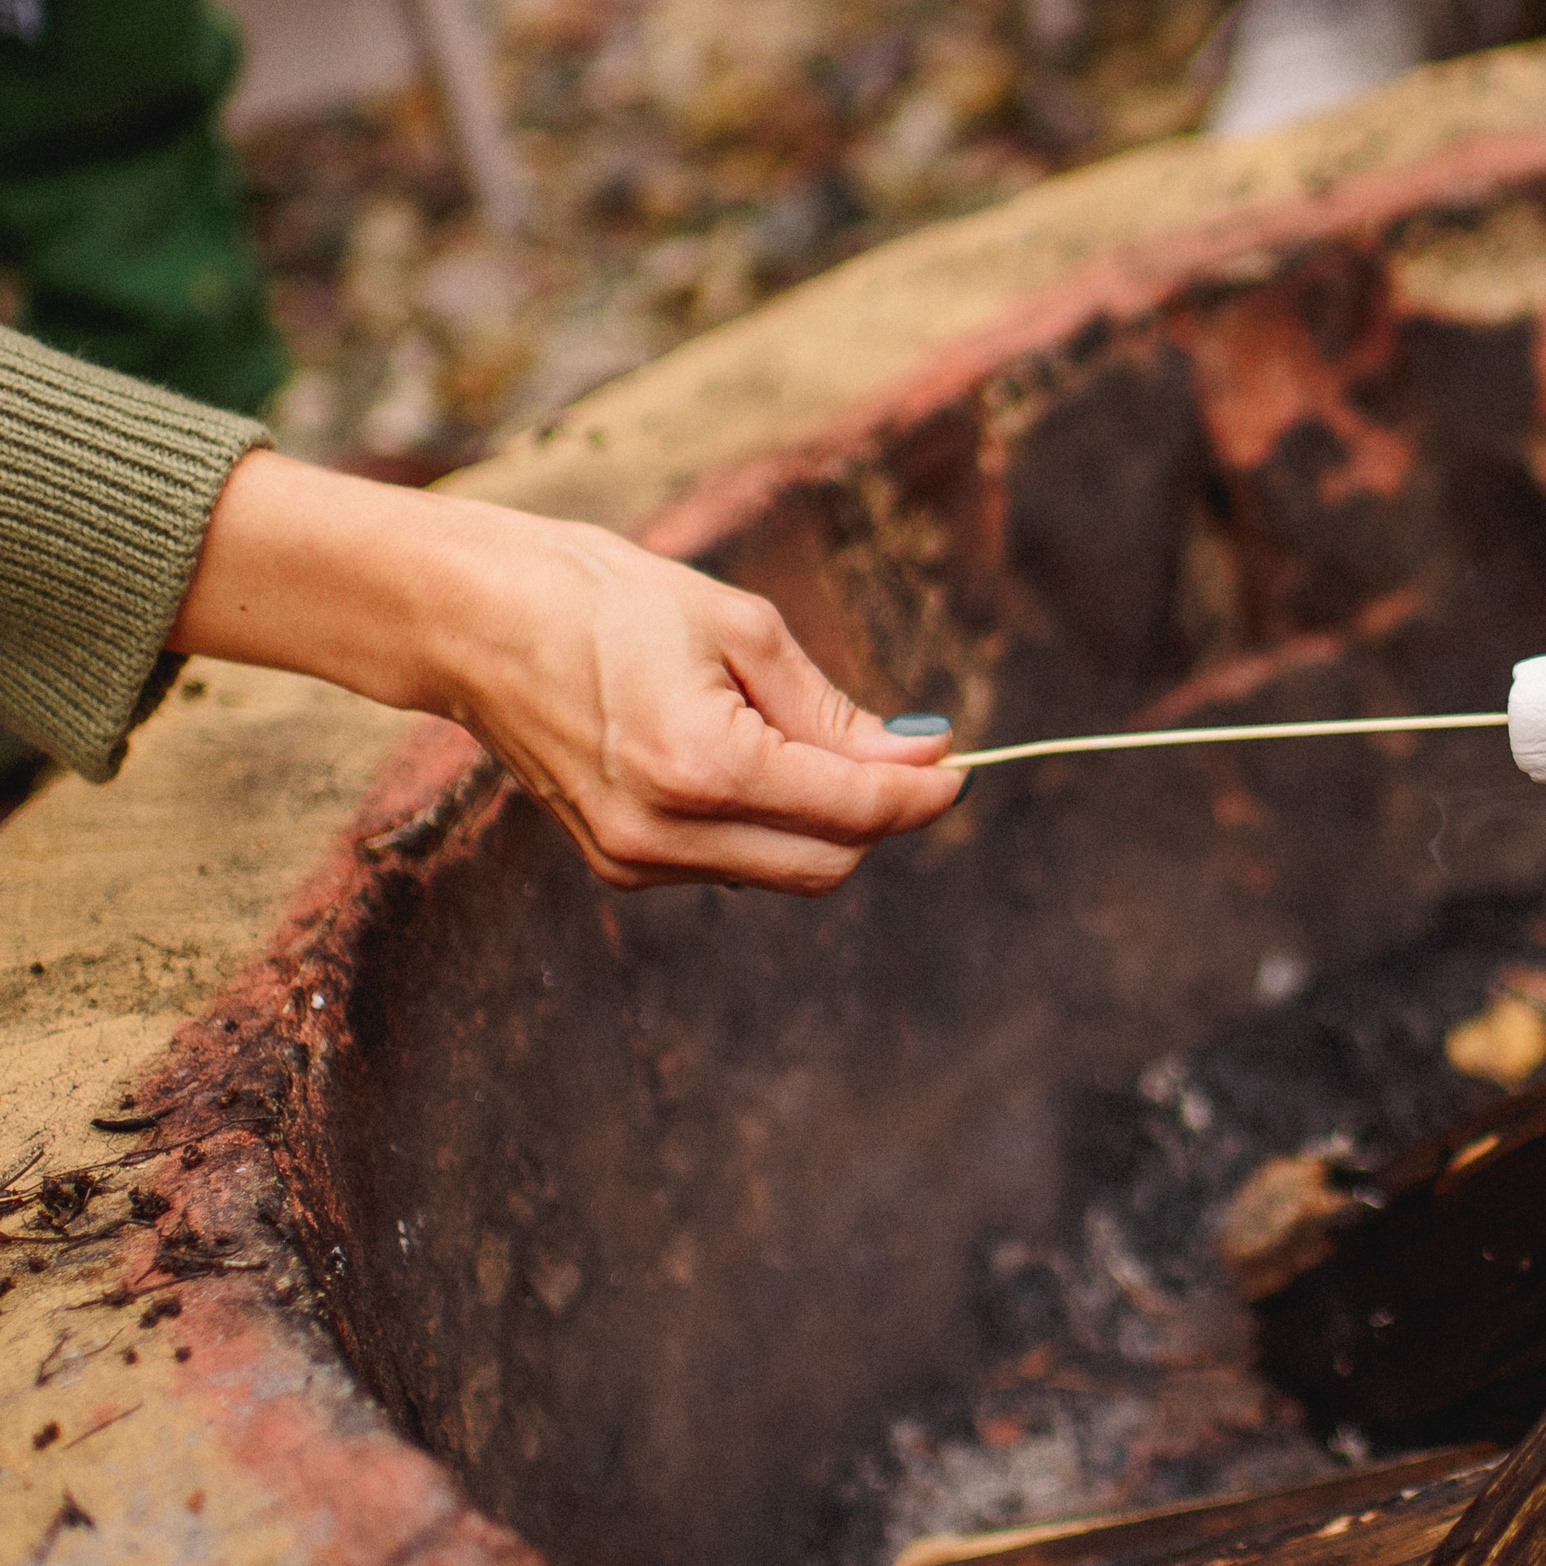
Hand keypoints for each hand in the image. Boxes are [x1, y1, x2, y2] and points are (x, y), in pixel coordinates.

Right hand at [172, 451, 963, 891]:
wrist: (473, 621)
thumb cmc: (604, 600)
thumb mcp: (740, 627)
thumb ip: (834, 709)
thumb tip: (918, 754)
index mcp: (702, 767)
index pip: (854, 811)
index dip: (921, 794)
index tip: (959, 766)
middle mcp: (666, 834)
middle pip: (831, 862)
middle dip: (879, 815)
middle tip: (901, 753)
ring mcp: (637, 860)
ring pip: (786, 873)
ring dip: (825, 822)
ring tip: (809, 741)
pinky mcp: (621, 865)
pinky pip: (734, 865)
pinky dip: (770, 827)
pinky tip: (752, 764)